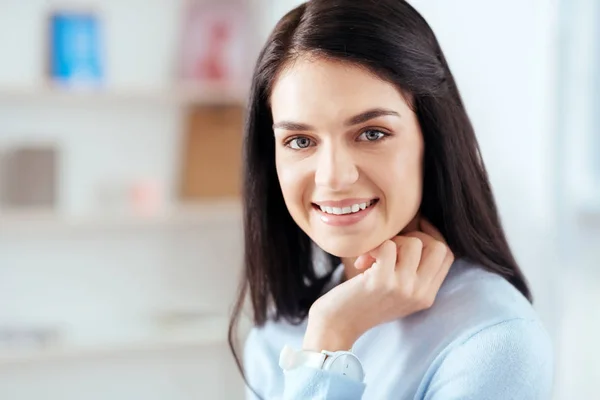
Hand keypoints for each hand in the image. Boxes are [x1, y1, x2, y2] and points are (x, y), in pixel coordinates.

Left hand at [303, 219, 453, 351]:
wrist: (338, 326)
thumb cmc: (363, 303)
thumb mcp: (397, 293)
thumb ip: (412, 272)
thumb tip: (417, 234)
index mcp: (427, 296)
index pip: (447, 255)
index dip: (431, 236)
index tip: (413, 231)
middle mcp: (419, 293)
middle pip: (437, 246)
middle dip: (415, 237)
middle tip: (393, 247)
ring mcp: (403, 288)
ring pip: (413, 243)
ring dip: (391, 242)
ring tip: (374, 258)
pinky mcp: (382, 281)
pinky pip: (387, 246)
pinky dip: (373, 248)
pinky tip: (362, 263)